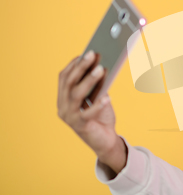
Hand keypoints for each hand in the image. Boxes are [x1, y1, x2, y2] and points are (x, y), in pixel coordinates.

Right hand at [57, 51, 126, 173]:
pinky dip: (97, 104)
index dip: (74, 64)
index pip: (64, 77)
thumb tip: (102, 65)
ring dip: (88, 80)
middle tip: (92, 54)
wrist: (105, 140)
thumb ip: (97, 85)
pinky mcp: (80, 126)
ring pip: (76, 95)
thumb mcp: (98, 97)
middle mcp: (62, 106)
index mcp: (64, 97)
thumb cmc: (101, 117)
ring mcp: (69, 117)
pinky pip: (87, 113)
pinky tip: (107, 97)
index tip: (85, 53)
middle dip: (81, 67)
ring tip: (101, 69)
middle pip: (69, 83)